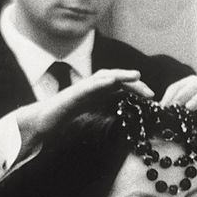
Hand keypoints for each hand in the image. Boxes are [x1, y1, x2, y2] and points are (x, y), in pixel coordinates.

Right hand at [16, 68, 153, 150]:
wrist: (44, 121)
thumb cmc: (66, 119)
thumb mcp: (92, 116)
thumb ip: (104, 113)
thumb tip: (124, 118)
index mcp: (98, 93)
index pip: (120, 87)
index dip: (136, 89)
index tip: (151, 97)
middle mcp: (92, 87)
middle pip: (116, 79)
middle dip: (134, 84)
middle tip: (151, 94)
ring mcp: (83, 88)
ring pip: (105, 76)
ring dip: (122, 75)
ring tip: (137, 76)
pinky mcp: (75, 92)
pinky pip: (90, 84)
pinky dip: (103, 80)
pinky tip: (114, 80)